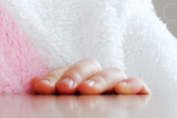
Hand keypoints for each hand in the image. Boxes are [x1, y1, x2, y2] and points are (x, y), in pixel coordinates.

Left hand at [32, 59, 149, 94]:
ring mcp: (118, 89)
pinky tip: (121, 91)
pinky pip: (140, 86)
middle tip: (64, 90)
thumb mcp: (58, 111)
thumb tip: (36, 82)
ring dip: (99, 79)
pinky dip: (132, 84)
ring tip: (87, 91)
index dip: (54, 77)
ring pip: (113, 72)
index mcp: (77, 85)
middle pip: (89, 65)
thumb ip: (49, 98)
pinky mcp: (139, 98)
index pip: (65, 72)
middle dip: (75, 75)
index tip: (42, 88)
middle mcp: (98, 84)